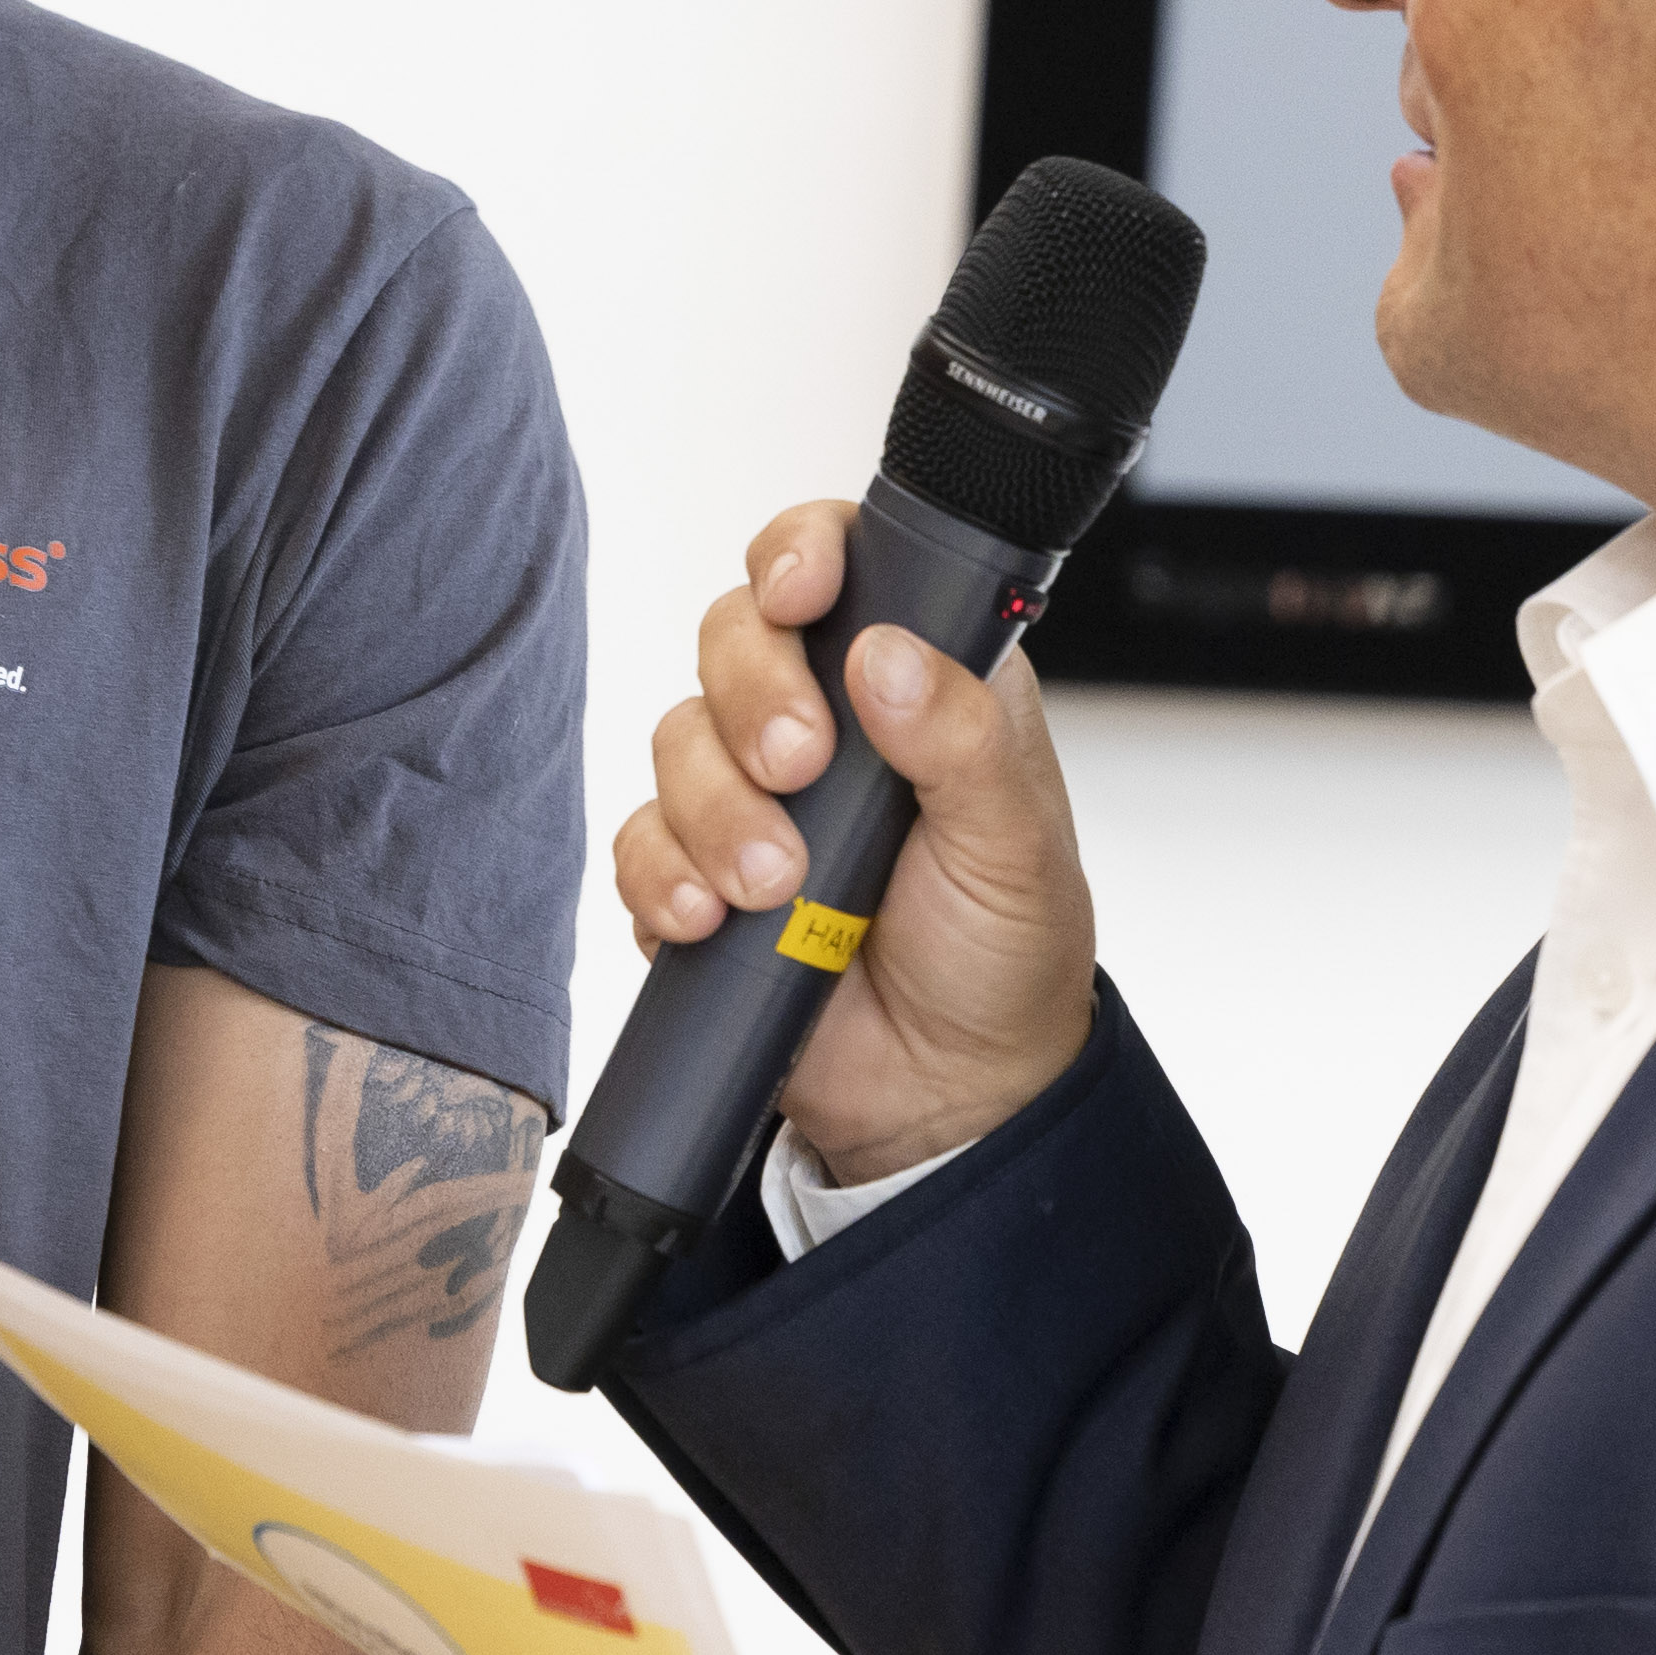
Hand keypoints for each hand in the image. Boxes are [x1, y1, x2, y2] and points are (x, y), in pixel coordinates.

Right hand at [613, 504, 1097, 1185]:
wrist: (950, 1098)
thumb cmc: (1004, 954)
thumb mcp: (1016, 843)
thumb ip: (963, 741)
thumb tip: (886, 658)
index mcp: (913, 680)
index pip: (837, 565)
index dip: (799, 556)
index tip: (797, 593)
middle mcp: (826, 720)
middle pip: (734, 638)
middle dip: (752, 696)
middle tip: (798, 767)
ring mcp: (753, 796)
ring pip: (677, 739)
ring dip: (716, 810)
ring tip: (777, 888)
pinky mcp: (698, 875)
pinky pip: (640, 843)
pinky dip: (664, 877)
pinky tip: (711, 921)